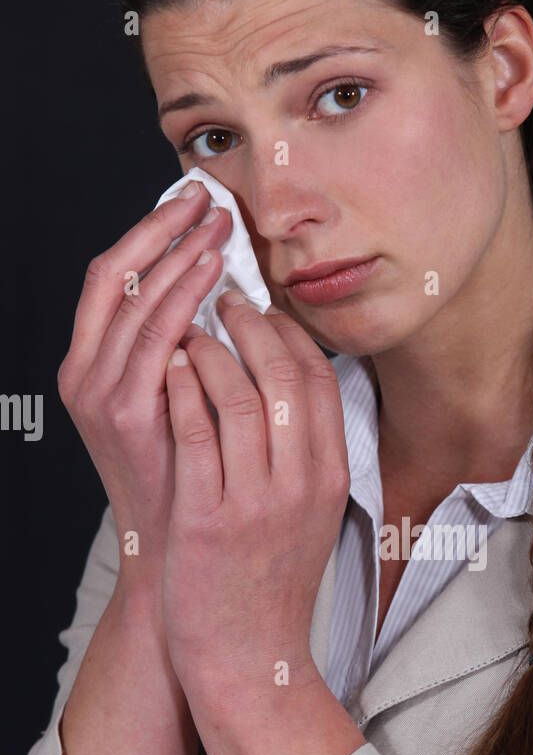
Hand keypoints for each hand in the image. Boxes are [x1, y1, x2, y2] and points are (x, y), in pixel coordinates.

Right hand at [57, 181, 232, 585]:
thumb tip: (225, 300)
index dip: (150, 233)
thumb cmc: (190, 484)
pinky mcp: (124, 415)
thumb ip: (187, 358)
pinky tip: (215, 281)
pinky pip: (154, 343)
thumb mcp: (180, 410)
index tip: (192, 201)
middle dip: (162, 230)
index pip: (115, 279)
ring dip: (179, 257)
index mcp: (93, 366)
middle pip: (116, 276)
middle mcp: (85, 374)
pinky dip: (183, 304)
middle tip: (208, 197)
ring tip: (218, 227)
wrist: (175, 556)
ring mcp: (100, 394)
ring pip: (136, 303)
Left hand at [161, 292, 350, 705]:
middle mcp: (300, 484)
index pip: (319, 379)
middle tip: (222, 304)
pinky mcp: (207, 518)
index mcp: (331, 477)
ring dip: (209, 348)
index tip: (261, 312)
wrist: (251, 654)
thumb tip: (292, 382)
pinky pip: (194, 431)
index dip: (288, 332)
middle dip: (249, 324)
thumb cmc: (272, 581)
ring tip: (188, 333)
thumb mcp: (313, 515)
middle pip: (283, 374)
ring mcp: (255, 501)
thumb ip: (309, 453)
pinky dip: (181, 387)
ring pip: (236, 393)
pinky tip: (170, 369)